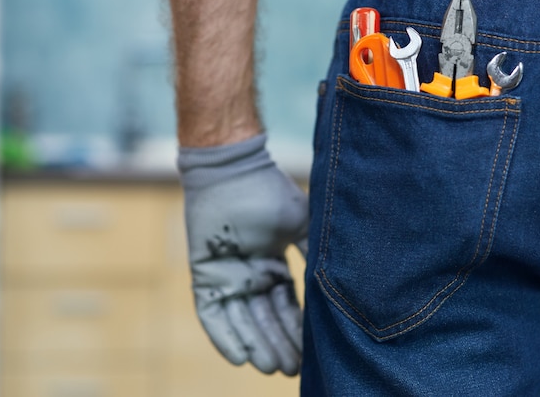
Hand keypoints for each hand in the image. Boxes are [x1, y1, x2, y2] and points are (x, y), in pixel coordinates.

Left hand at [178, 135, 307, 375]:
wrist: (233, 170)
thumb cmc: (269, 192)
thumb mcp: (300, 227)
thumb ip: (311, 253)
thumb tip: (334, 281)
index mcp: (273, 266)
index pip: (287, 306)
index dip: (297, 330)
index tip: (310, 354)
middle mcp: (251, 276)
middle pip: (265, 318)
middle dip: (279, 343)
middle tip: (292, 369)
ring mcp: (227, 277)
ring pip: (242, 319)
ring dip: (255, 344)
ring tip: (270, 368)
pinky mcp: (204, 275)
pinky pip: (212, 313)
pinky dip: (224, 335)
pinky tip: (239, 358)